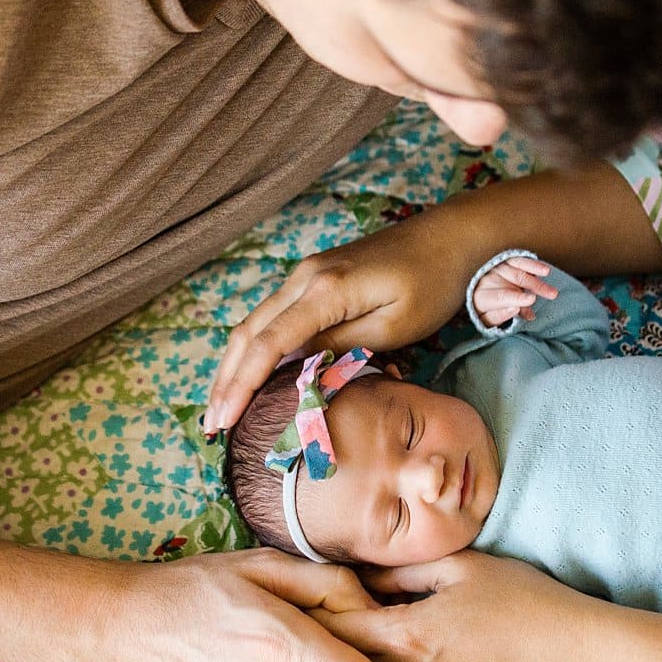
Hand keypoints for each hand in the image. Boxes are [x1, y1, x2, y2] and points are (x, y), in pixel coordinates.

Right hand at [203, 216, 478, 432]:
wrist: (449, 237)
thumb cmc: (432, 283)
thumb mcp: (393, 325)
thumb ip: (343, 347)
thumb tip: (298, 371)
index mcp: (324, 290)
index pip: (267, 343)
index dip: (242, 385)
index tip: (225, 421)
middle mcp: (304, 278)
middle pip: (247, 333)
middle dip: (225, 380)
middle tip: (212, 425)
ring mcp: (306, 275)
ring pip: (254, 324)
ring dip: (234, 366)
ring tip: (222, 407)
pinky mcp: (315, 279)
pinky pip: (274, 317)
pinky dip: (255, 349)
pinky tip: (251, 376)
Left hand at [315, 551, 599, 661]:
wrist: (572, 652)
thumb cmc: (523, 600)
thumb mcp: (460, 567)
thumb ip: (402, 569)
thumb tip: (359, 574)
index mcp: (404, 636)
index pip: (330, 627)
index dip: (305, 605)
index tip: (292, 585)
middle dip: (311, 638)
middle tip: (292, 612)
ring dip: (337, 659)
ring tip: (317, 633)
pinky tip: (362, 651)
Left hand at [471, 255, 555, 326]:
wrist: (483, 288)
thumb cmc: (488, 307)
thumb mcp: (488, 317)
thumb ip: (502, 316)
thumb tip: (524, 314)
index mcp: (480, 298)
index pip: (492, 304)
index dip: (504, 306)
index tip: (516, 309)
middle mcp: (488, 281)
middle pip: (506, 290)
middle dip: (519, 296)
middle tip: (532, 300)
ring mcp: (499, 269)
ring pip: (517, 276)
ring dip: (535, 284)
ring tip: (552, 293)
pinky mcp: (508, 260)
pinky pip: (521, 261)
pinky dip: (533, 266)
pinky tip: (545, 271)